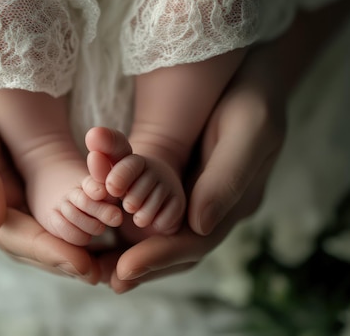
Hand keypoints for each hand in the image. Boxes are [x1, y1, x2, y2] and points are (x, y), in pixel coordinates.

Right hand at [0, 54, 101, 283]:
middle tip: (104, 273)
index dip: (46, 252)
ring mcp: (9, 191)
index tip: (81, 265)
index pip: (11, 236)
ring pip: (44, 229)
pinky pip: (52, 205)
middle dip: (65, 258)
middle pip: (31, 243)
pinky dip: (76, 218)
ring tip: (109, 261)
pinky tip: (102, 223)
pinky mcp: (25, 177)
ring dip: (74, 246)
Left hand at [102, 44, 287, 292]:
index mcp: (235, 202)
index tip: (124, 270)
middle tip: (101, 278)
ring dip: (131, 252)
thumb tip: (198, 226)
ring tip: (95, 268)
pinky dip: (128, 222)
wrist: (249, 71)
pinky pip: (150, 206)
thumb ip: (226, 180)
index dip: (160, 258)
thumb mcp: (249, 130)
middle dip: (140, 265)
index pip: (196, 242)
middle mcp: (214, 207)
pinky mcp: (179, 180)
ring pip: (161, 234)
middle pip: (175, 249)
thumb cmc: (253, 95)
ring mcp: (196, 196)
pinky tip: (104, 231)